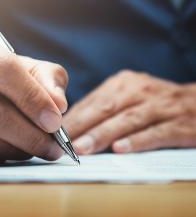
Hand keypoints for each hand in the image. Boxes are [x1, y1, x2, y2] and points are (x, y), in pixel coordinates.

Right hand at [0, 28, 68, 163]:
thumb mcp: (23, 66)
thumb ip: (46, 79)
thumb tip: (59, 105)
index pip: (4, 70)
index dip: (33, 98)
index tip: (55, 121)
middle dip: (29, 134)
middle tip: (54, 147)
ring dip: (18, 149)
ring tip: (39, 149)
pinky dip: (0, 157)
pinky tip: (14, 151)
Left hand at [63, 70, 195, 153]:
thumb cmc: (153, 104)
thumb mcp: (127, 97)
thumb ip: (102, 109)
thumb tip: (71, 125)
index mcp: (124, 84)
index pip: (93, 101)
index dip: (73, 117)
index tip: (54, 131)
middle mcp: (140, 91)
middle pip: (107, 108)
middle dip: (82, 126)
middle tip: (61, 141)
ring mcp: (160, 105)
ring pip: (127, 120)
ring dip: (103, 134)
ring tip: (82, 148)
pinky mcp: (180, 123)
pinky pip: (156, 132)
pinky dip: (137, 141)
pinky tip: (120, 149)